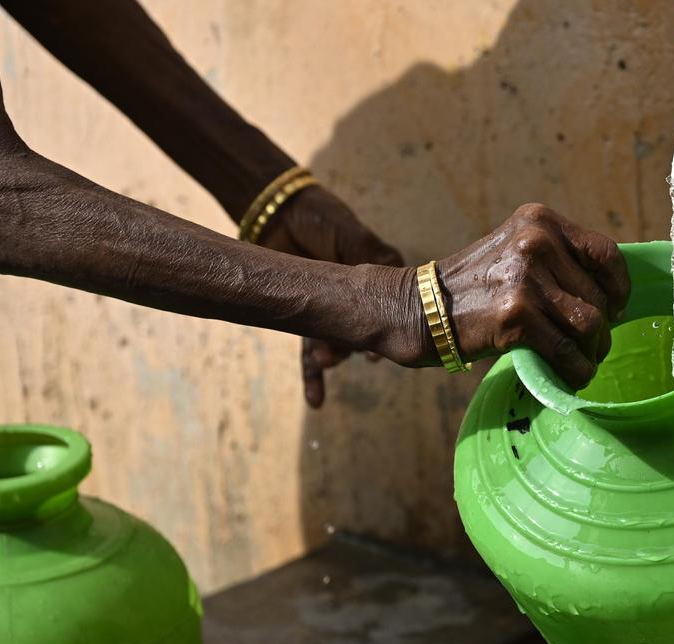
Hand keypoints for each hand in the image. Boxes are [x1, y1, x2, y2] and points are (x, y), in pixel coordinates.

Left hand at [257, 186, 403, 408]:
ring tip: (324, 361)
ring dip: (332, 358)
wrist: (278, 212)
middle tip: (346, 351)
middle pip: (362, 334)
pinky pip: (309, 352)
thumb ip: (371, 257)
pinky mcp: (303, 317)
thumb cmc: (321, 218)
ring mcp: (329, 311)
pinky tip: (316, 402)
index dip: (387, 329)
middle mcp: (356, 299)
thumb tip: (395, 278)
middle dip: (354, 346)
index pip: (390, 311)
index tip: (381, 346)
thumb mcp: (351, 234)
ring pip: (336, 345)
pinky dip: (313, 376)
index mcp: (376, 279)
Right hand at [430, 203, 629, 389]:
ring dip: (592, 350)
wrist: (421, 307)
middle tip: (592, 344)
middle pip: (599, 295)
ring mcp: (525, 279)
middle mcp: (536, 242)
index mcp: (540, 221)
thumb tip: (612, 293)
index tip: (617, 307)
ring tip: (584, 360)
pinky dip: (576, 369)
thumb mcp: (517, 249)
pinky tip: (573, 376)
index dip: (619, 286)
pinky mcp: (516, 315)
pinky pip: (566, 350)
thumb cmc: (477, 284)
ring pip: (590, 324)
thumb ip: (559, 258)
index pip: (605, 252)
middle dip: (602, 327)